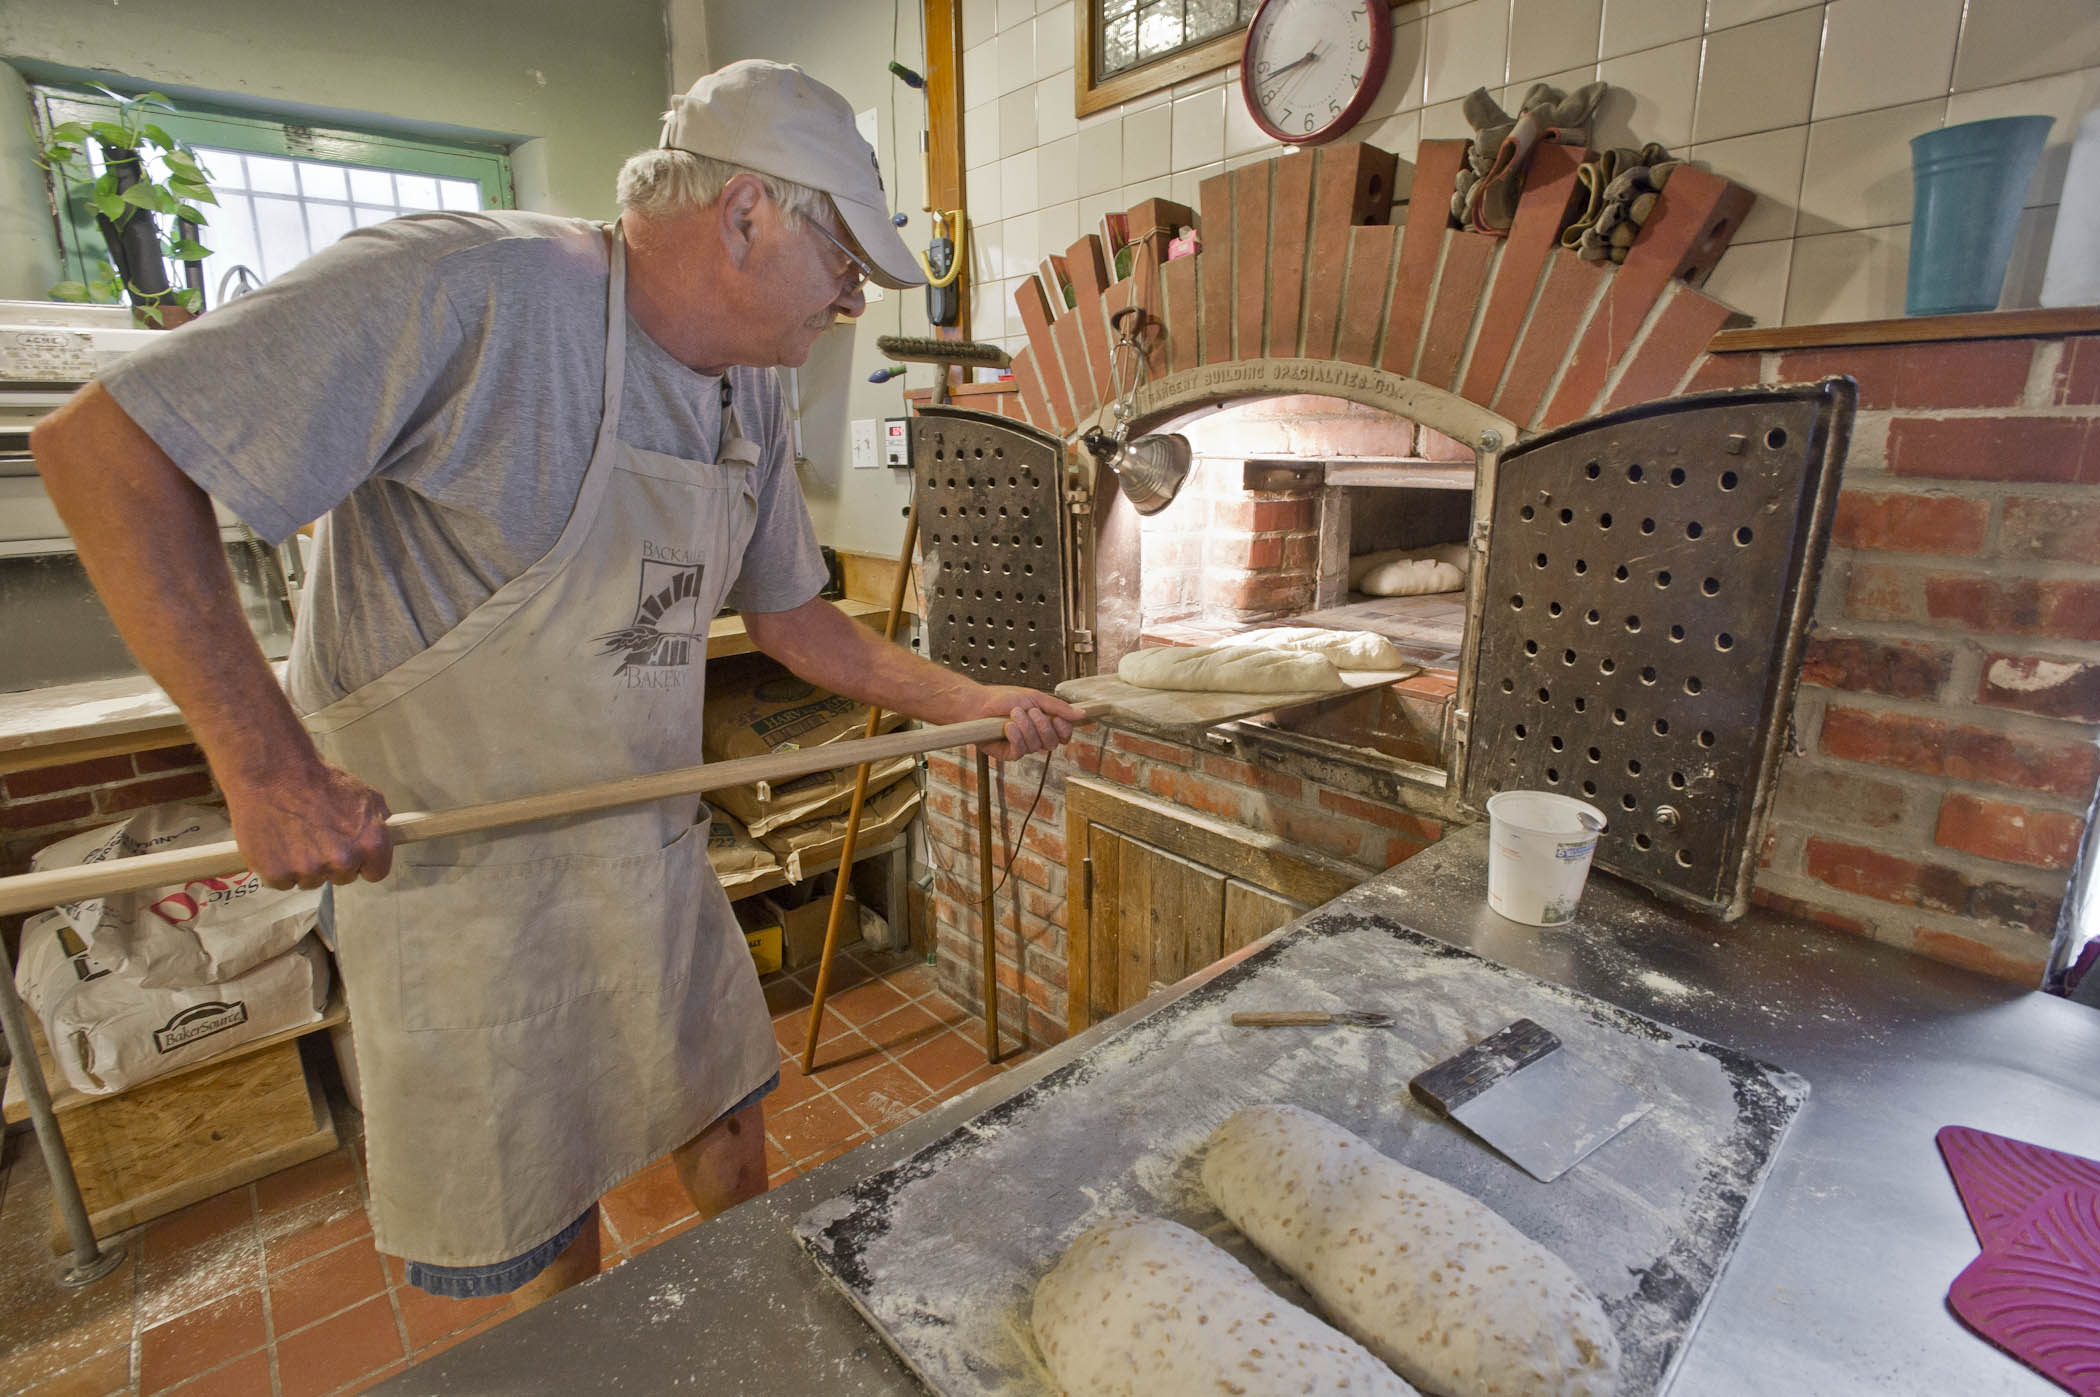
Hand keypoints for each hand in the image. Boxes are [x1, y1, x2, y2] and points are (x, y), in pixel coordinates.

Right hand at [221, 757, 393, 889]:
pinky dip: (277, 869)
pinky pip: (282, 882)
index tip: (351, 852)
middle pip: (342, 878)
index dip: (363, 862)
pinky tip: (277, 843)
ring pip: (311, 882)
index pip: (376, 873)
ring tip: (295, 836)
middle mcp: (344, 860)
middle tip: (317, 837)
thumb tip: (388, 830)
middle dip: (332, 863)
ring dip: (304, 866)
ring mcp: (310, 869)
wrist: (275, 772)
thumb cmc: (319, 781)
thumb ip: (379, 819)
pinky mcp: (278, 873)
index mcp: (371, 843)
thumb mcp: (365, 794)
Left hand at [970, 686, 1090, 761]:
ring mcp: (1023, 746)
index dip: (1064, 729)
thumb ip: (1059, 707)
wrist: (978, 704)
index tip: (1057, 718)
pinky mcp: (1009, 754)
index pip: (1064, 735)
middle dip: (1042, 725)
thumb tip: (1082, 714)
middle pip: (1053, 742)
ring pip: (1036, 746)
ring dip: (1025, 727)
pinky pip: (1021, 751)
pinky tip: (1008, 727)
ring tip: (1013, 714)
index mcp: (1045, 724)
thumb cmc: (1004, 698)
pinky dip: (1016, 737)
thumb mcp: (1035, 698)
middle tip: (1030, 711)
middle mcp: (1036, 737)